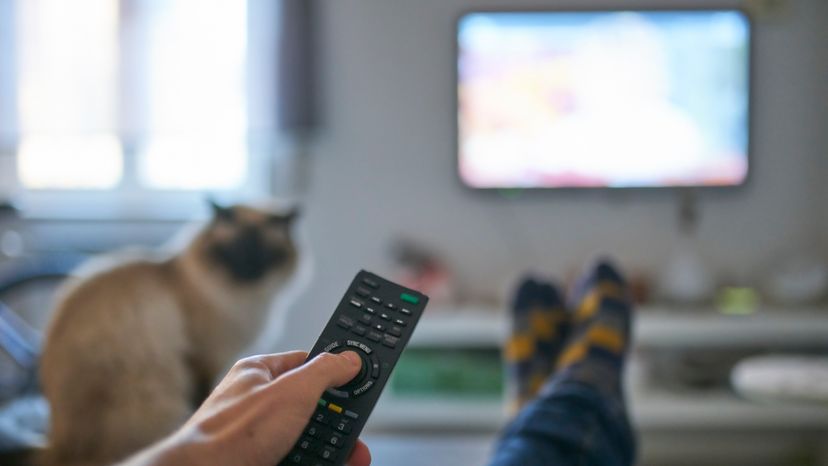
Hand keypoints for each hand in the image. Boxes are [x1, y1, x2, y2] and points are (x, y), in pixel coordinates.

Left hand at [121, 351, 370, 465]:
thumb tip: (349, 358)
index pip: (305, 364)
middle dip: (338, 422)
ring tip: (351, 457)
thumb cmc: (235, 432)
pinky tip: (330, 464)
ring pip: (306, 440)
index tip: (359, 381)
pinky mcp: (261, 460)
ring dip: (333, 449)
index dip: (333, 372)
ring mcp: (258, 437)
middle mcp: (257, 404)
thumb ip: (325, 371)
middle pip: (311, 408)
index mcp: (259, 374)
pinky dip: (316, 462)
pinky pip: (297, 458)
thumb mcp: (293, 391)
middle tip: (357, 433)